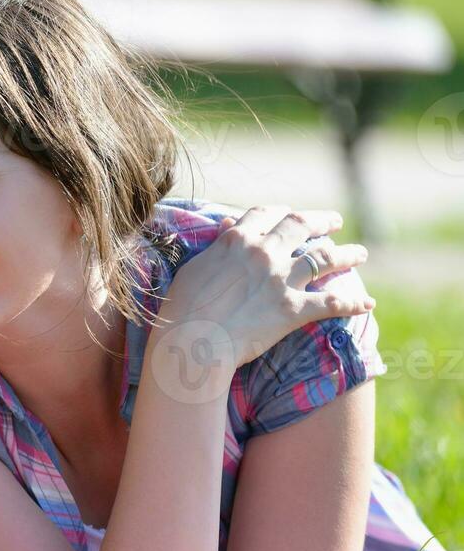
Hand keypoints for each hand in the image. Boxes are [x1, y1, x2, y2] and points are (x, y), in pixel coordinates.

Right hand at [149, 205, 372, 378]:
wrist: (192, 339)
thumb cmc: (183, 305)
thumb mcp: (196, 266)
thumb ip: (218, 245)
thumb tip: (229, 223)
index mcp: (237, 240)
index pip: (265, 214)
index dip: (281, 211)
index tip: (289, 213)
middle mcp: (264, 253)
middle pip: (301, 226)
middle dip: (322, 221)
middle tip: (335, 221)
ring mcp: (282, 280)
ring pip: (325, 258)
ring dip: (347, 254)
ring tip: (360, 253)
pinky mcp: (294, 309)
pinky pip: (332, 303)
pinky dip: (353, 302)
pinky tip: (368, 303)